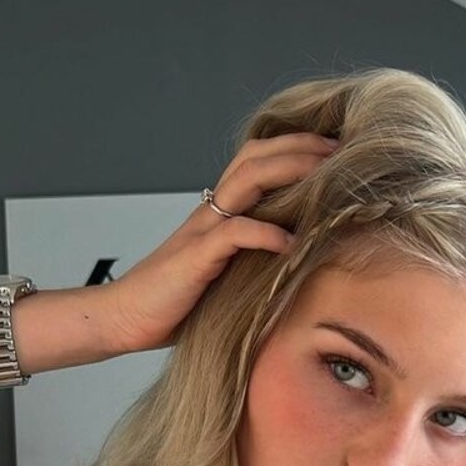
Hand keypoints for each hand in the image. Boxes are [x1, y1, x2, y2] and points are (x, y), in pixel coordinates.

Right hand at [105, 133, 338, 353]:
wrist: (126, 318)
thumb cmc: (178, 302)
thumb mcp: (226, 273)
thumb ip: (253, 257)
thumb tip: (299, 257)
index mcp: (219, 212)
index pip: (256, 161)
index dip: (293, 148)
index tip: (334, 151)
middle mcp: (211, 212)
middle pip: (255, 158)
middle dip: (299, 147)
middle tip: (340, 149)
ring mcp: (201, 231)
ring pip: (246, 181)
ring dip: (289, 172)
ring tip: (326, 175)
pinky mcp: (195, 257)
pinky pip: (234, 234)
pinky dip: (266, 234)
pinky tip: (292, 243)